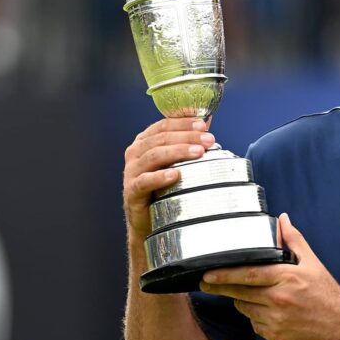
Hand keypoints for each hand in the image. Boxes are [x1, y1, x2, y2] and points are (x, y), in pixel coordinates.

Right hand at [122, 117, 214, 238]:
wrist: (149, 220)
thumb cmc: (165, 186)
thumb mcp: (176, 161)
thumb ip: (188, 140)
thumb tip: (207, 119)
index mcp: (145, 141)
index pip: (164, 125)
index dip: (184, 123)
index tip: (203, 125)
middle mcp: (135, 153)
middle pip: (161, 139)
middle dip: (187, 137)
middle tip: (208, 140)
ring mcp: (131, 171)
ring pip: (154, 156)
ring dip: (178, 152)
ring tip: (198, 153)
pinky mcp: (131, 191)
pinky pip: (144, 181)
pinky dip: (160, 177)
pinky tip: (175, 175)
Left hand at [199, 213, 339, 339]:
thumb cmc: (327, 293)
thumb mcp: (312, 263)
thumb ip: (294, 240)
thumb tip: (283, 220)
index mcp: (287, 278)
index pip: (248, 274)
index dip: (224, 274)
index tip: (207, 273)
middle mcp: (279, 299)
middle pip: (239, 293)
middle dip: (221, 287)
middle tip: (206, 283)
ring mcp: (277, 321)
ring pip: (245, 309)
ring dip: (242, 301)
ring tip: (246, 294)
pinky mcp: (277, 337)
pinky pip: (255, 325)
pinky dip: (255, 317)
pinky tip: (264, 311)